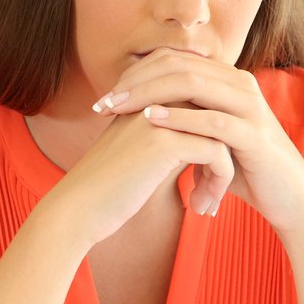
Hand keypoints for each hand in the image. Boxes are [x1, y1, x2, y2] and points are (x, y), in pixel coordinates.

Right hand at [34, 97, 234, 248]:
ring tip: (211, 200)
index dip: (215, 135)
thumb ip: (170, 134)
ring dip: (223, 172)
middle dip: (226, 150)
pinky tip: (202, 207)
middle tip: (219, 184)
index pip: (204, 103)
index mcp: (148, 95)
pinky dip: (218, 181)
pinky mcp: (164, 142)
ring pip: (222, 133)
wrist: (77, 209)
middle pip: (216, 114)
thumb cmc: (109, 186)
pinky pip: (216, 153)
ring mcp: (159, 117)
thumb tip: (208, 137)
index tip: (213, 170)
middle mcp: (155, 97)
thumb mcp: (141, 150)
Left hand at [90, 51, 303, 236]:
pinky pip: (212, 120)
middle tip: (103, 102)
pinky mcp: (255, 135)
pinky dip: (179, 118)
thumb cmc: (247, 171)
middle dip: (135, 82)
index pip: (175, 61)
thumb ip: (187, 120)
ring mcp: (250, 106)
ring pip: (193, 84)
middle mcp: (241, 84)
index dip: (136, 73)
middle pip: (179, 65)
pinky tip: (151, 121)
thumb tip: (144, 113)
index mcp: (229, 80)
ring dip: (149, 94)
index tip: (106, 96)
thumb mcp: (212, 139)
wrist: (291, 199)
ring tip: (117, 109)